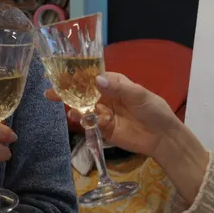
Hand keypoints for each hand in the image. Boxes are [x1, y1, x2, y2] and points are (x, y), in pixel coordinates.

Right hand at [45, 72, 181, 160]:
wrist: (163, 137)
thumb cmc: (154, 110)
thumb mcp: (139, 95)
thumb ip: (118, 88)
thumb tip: (97, 80)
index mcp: (116, 83)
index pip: (93, 76)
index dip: (77, 75)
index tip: (62, 75)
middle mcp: (107, 96)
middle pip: (84, 92)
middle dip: (67, 92)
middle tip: (50, 92)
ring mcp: (104, 113)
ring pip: (84, 108)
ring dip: (74, 108)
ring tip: (68, 110)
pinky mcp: (105, 129)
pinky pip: (90, 123)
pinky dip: (84, 121)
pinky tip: (80, 119)